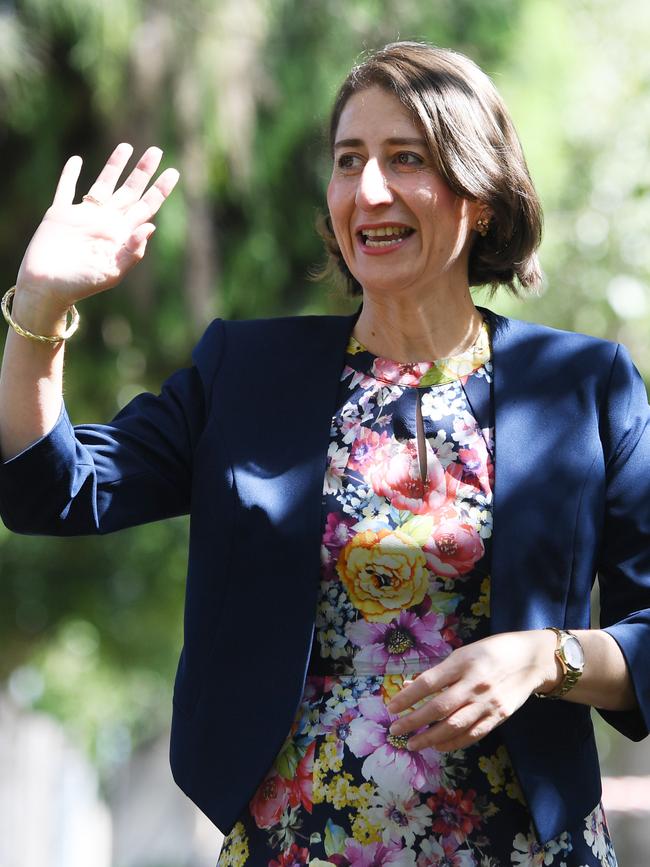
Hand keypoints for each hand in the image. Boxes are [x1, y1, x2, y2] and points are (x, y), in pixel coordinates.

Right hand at [14, 143, 178, 315]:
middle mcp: (106, 221)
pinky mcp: (60, 213)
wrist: (48, 287)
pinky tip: (76, 160)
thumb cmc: (82, 284)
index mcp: (121, 234)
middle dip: (143, 172)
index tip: (173, 172)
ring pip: (103, 184)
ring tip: (126, 147)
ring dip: (114, 166)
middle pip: (130, 191)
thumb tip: (151, 226)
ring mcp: (84, 216)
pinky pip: (66, 189)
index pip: (146, 207)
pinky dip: (70, 174)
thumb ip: (132, 251)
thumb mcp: (113, 272)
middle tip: (157, 151)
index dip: (160, 190)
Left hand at [386, 630, 559, 751]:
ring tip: (412, 744)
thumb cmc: (491, 652)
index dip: (407, 697)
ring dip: (430, 738)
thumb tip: (409, 687)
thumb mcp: (463, 653)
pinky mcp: (499, 717)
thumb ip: (438, 673)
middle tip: (395, 731)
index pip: (428, 682)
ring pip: (454, 726)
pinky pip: (473, 734)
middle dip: (414, 721)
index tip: (391, 708)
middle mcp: (474, 684)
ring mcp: (488, 703)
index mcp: (462, 663)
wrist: (532, 660)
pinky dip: (453, 743)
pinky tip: (438, 746)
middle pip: (439, 707)